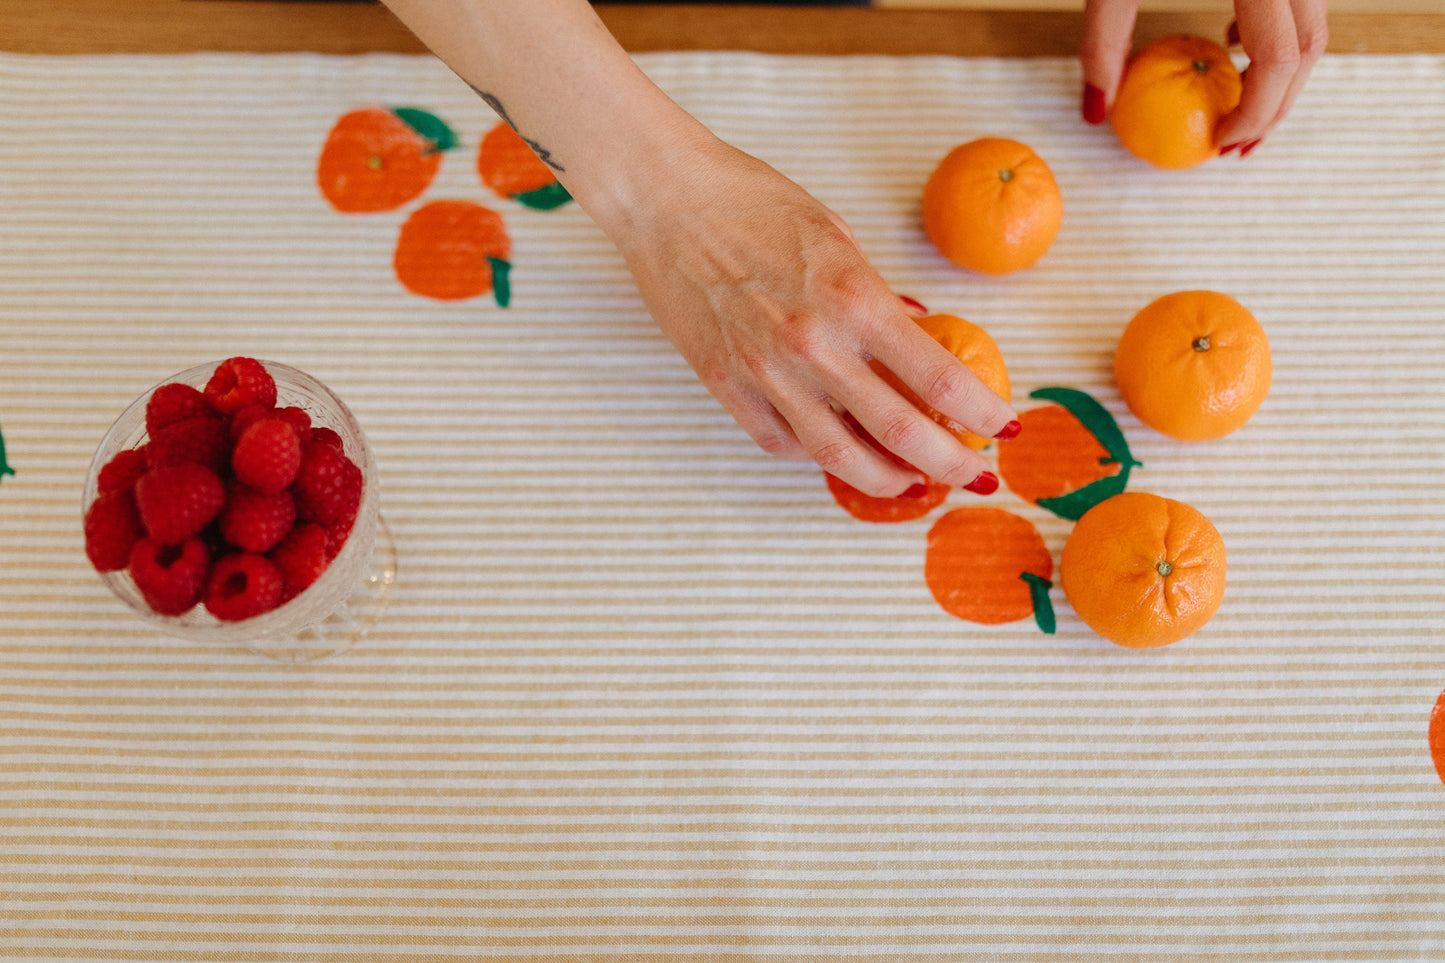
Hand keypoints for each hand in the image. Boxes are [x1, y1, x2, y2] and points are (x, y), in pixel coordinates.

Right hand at [602, 135, 1016, 497]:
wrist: (665, 199)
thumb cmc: (752, 201)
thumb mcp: (838, 236)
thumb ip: (877, 297)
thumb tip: (917, 333)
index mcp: (855, 298)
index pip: (940, 377)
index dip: (981, 411)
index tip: (1002, 424)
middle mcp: (815, 346)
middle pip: (903, 433)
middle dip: (952, 465)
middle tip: (978, 478)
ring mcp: (767, 374)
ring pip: (841, 458)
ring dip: (890, 481)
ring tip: (914, 484)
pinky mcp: (727, 387)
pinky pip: (782, 443)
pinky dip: (817, 455)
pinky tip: (838, 450)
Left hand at [1080, 0, 1327, 151]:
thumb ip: (1102, 42)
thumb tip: (1096, 112)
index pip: (1278, 58)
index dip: (1253, 112)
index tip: (1217, 143)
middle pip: (1309, 46)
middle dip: (1277, 104)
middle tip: (1236, 143)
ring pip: (1314, 23)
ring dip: (1282, 73)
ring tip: (1235, 104)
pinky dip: (1276, 33)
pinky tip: (1232, 41)